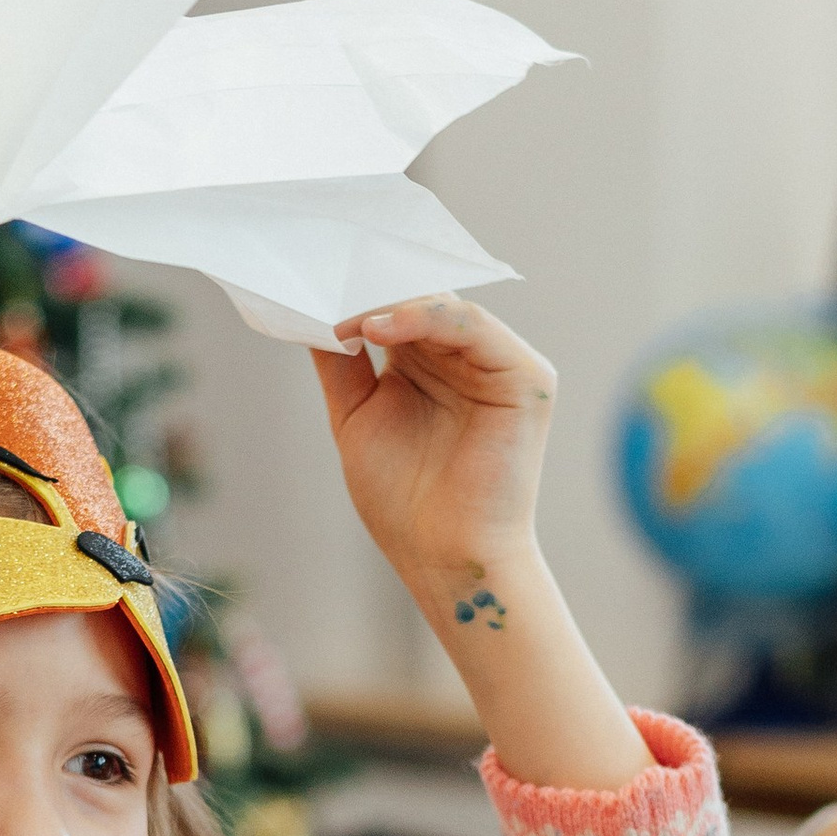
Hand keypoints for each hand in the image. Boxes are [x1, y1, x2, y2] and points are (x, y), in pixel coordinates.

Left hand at [309, 299, 650, 790]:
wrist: (442, 558)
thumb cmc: (404, 503)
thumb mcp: (356, 417)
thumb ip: (340, 362)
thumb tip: (311, 309)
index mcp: (433, 365)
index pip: (398, 309)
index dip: (358, 292)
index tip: (310, 281)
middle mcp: (469, 359)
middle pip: (420, 299)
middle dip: (371, 287)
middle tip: (321, 277)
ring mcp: (500, 365)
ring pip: (445, 304)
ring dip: (390, 301)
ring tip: (346, 313)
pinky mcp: (526, 378)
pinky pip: (473, 326)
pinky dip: (425, 318)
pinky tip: (377, 327)